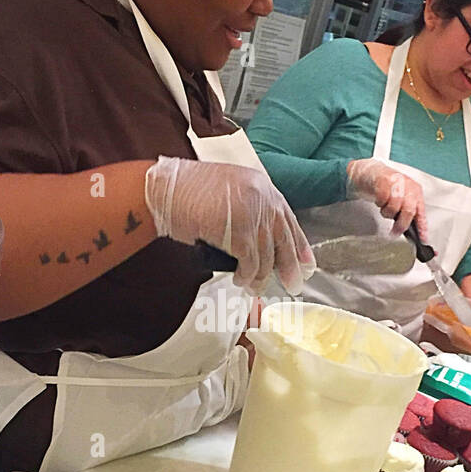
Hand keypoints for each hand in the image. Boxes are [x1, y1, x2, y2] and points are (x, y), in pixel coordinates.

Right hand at [145, 157, 315, 294]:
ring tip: (255, 287)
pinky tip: (242, 281)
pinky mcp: (238, 231)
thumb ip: (247, 208)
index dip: (298, 243)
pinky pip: (250, 262)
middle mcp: (261, 196)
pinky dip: (246, 276)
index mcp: (260, 184)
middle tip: (294, 284)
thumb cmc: (186, 191)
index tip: (306, 261)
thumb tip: (260, 240)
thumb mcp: (226, 190)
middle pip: (283, 238)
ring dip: (261, 276)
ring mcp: (251, 213)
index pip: (287, 218)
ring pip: (266, 254)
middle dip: (290, 265)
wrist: (164, 189)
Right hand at [346, 158, 426, 236]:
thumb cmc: (386, 186)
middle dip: (401, 224)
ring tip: (385, 208)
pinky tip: (379, 200)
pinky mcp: (383, 181)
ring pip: (394, 206)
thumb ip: (406, 212)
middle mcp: (408, 186)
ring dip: (387, 212)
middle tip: (395, 231)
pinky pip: (382, 199)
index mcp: (415, 191)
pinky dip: (379, 203)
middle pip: (409, 210)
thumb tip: (413, 230)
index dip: (422, 227)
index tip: (422, 239)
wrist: (371, 171)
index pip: (421, 212)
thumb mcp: (401, 198)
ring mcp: (396, 182)